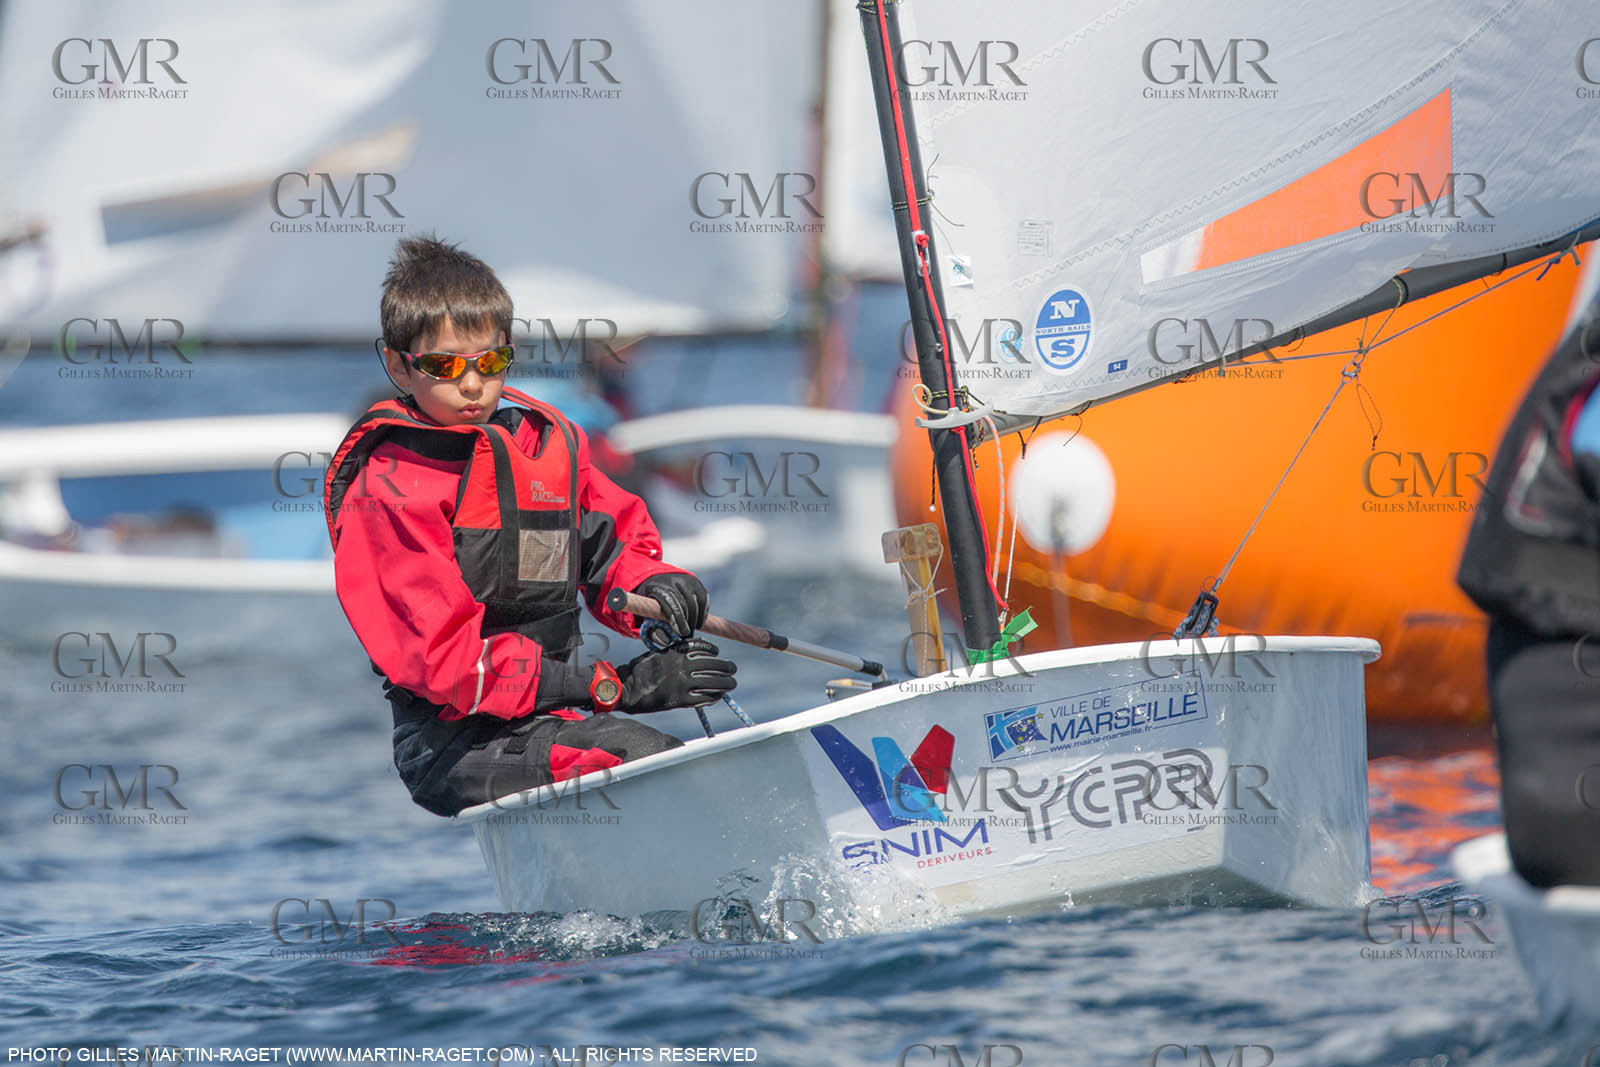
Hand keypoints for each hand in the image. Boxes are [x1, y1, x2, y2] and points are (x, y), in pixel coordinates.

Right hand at [617, 638, 736, 713]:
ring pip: (712, 683)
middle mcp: (682, 667)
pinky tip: (718, 696)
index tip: (718, 653)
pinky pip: (703, 698)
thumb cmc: (641, 669)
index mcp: (677, 653)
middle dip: (726, 667)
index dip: (714, 651)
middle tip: (733, 669)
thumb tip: (696, 650)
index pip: (703, 649)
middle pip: (713, 666)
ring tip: (731, 683)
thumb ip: (677, 651)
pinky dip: (713, 697)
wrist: (628, 688)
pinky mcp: (680, 700)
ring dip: (725, 683)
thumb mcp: (659, 652)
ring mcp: (682, 684)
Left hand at [636, 573, 708, 637]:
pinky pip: (703, 600)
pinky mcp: (696, 583)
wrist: (659, 581)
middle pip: (685, 603)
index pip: (670, 602)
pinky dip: (702, 614)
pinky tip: (697, 622)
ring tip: (691, 630)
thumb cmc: (652, 604)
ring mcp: (686, 580)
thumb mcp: (647, 614)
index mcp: (657, 587)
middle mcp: (672, 580)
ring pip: (696, 603)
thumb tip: (668, 641)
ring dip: (696, 620)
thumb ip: (654, 629)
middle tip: (687, 636)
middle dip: (688, 622)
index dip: (677, 619)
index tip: (682, 633)